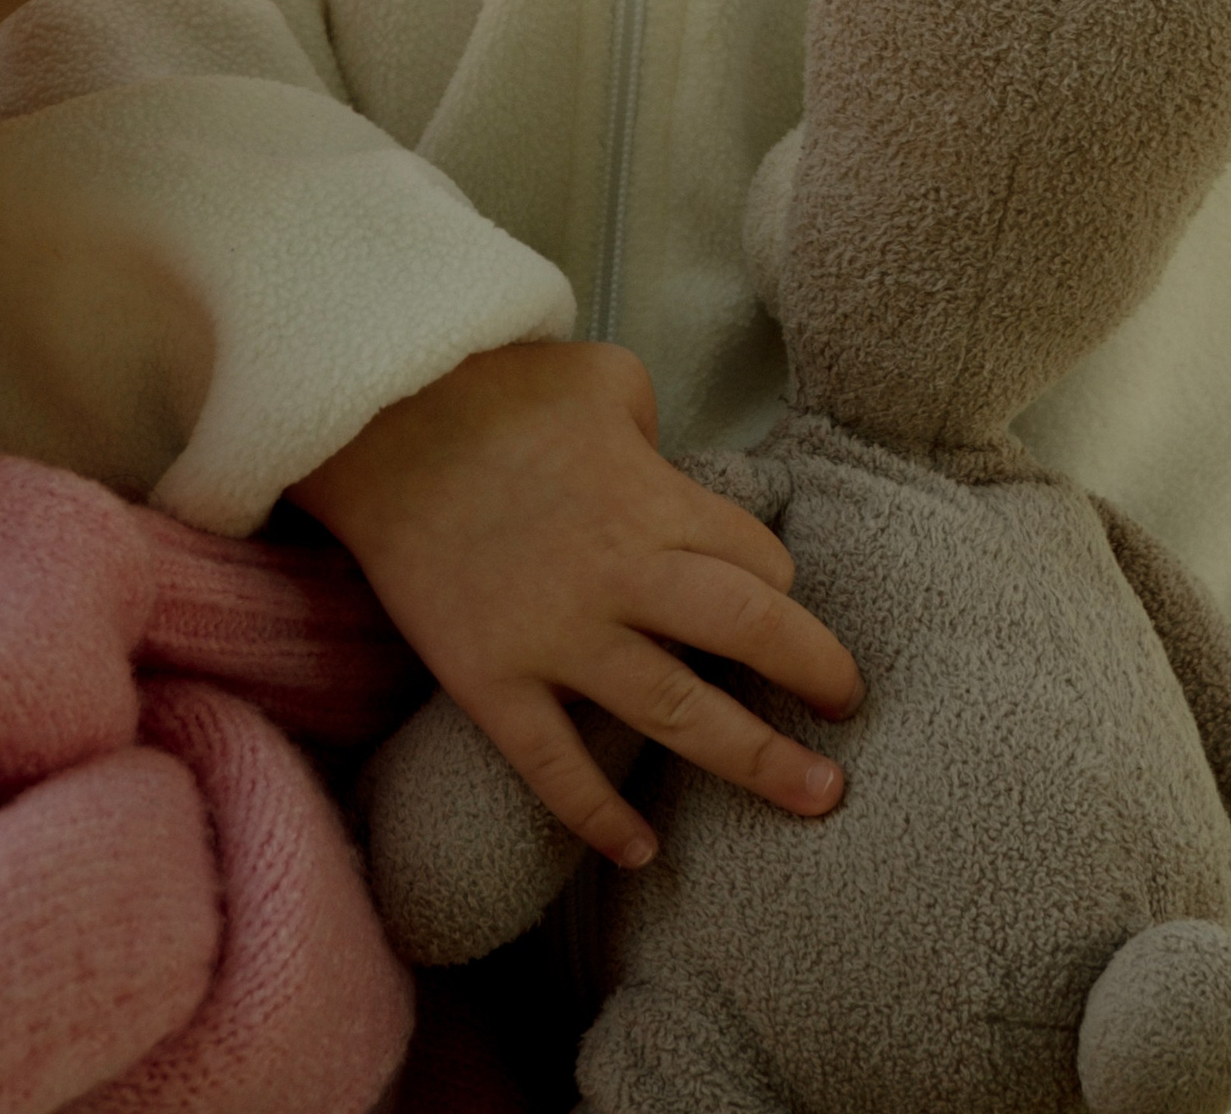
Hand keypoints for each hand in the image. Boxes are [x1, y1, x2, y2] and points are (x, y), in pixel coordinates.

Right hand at [293, 340, 860, 865]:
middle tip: (848, 709)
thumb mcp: (606, 379)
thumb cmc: (499, 391)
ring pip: (678, 714)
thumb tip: (667, 461)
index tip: (780, 610)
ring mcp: (558, 639)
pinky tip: (641, 851)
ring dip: (756, 760)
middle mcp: (625, 578)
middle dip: (815, 675)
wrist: (382, 426)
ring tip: (816, 795)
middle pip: (751, 635)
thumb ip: (654, 427)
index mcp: (659, 501)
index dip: (782, 590)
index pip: (760, 563)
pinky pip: (555, 765)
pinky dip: (598, 816)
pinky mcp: (491, 682)